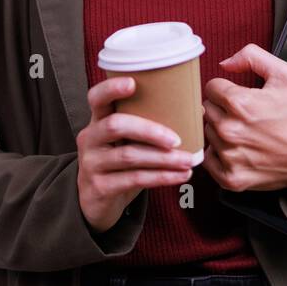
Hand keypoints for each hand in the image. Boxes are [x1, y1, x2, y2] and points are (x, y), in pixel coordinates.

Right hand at [77, 76, 196, 232]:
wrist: (96, 202)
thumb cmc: (119, 163)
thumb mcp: (126, 141)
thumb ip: (149, 124)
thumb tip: (196, 109)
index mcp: (98, 121)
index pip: (97, 98)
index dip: (111, 88)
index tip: (133, 83)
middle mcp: (90, 138)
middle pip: (116, 125)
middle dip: (150, 130)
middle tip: (177, 140)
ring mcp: (92, 163)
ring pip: (129, 155)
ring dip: (163, 159)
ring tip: (188, 160)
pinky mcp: (99, 187)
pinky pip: (134, 179)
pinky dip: (161, 177)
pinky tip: (180, 175)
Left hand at [201, 43, 286, 192]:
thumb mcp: (284, 75)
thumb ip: (252, 56)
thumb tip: (226, 63)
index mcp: (239, 103)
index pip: (211, 88)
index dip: (227, 90)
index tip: (241, 98)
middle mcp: (229, 130)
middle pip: (207, 110)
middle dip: (223, 109)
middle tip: (246, 116)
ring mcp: (229, 156)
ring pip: (208, 133)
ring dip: (222, 132)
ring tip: (246, 133)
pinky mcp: (230, 177)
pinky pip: (209, 160)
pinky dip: (220, 156)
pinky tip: (239, 150)